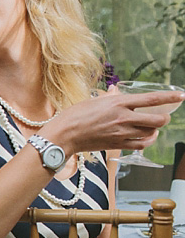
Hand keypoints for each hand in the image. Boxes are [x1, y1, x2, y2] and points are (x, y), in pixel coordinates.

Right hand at [47, 88, 184, 154]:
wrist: (64, 135)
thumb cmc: (74, 116)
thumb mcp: (93, 100)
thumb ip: (110, 97)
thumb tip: (118, 92)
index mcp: (117, 103)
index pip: (151, 99)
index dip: (169, 97)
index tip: (180, 96)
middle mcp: (123, 118)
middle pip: (157, 120)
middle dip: (164, 118)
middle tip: (163, 116)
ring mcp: (121, 133)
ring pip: (151, 133)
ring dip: (156, 130)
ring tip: (153, 127)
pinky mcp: (117, 145)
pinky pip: (141, 144)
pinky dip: (148, 141)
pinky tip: (147, 138)